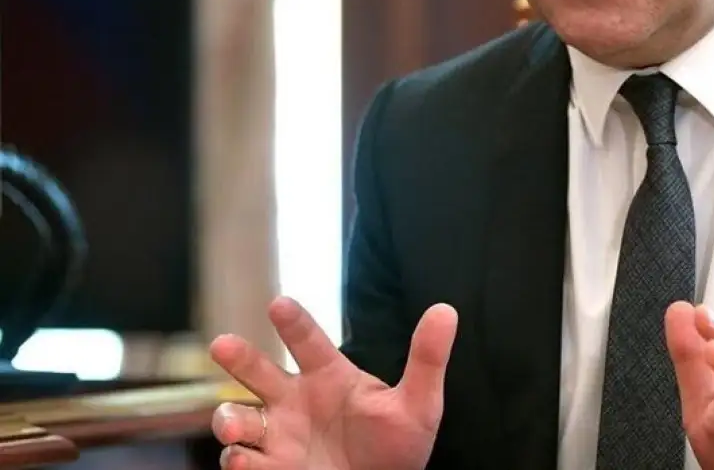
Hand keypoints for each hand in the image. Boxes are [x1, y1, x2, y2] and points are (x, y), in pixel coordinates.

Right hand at [209, 296, 456, 469]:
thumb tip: (446, 310)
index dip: (294, 323)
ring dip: (230, 419)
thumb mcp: (419, 404)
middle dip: (239, 357)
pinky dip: (240, 462)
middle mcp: (296, 400)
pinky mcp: (270, 469)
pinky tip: (248, 461)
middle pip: (257, 371)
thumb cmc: (400, 445)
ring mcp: (279, 436)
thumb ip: (427, 358)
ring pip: (239, 419)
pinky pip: (243, 462)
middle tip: (223, 344)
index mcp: (329, 376)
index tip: (280, 304)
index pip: (308, 341)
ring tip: (236, 425)